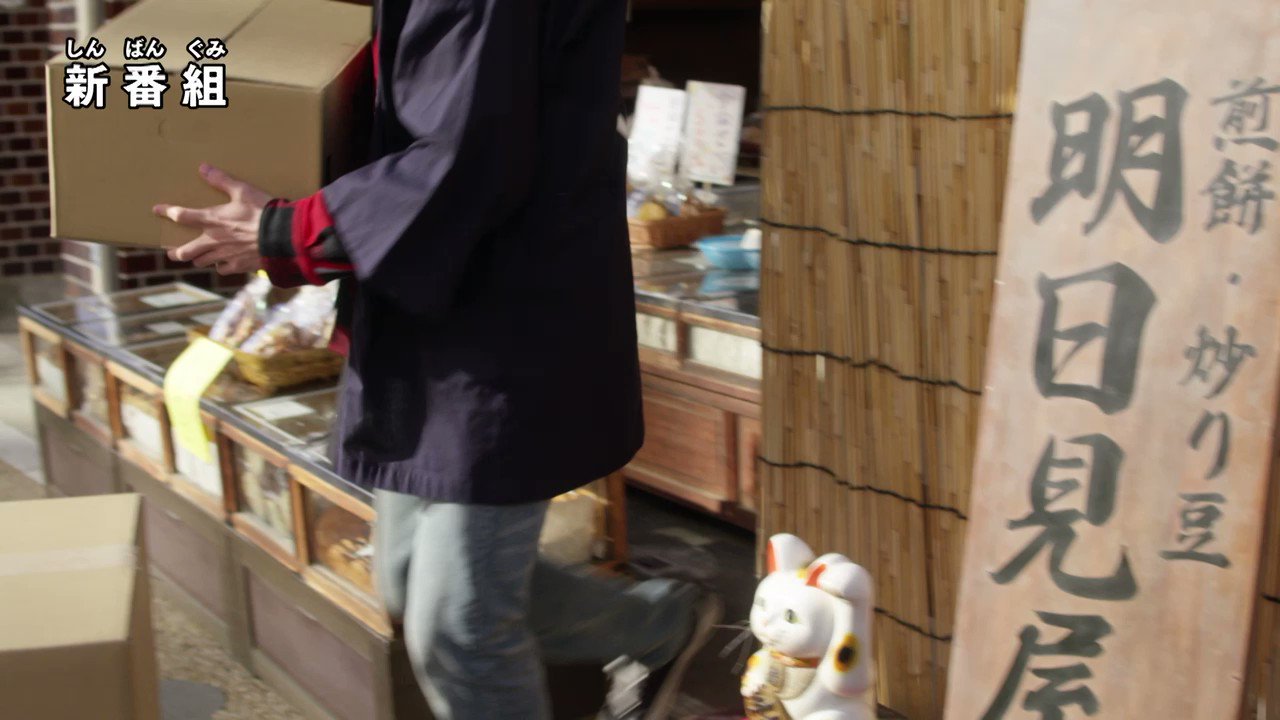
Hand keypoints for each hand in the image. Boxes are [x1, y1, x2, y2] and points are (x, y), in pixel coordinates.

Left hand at [154, 163, 271, 274]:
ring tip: (197, 258)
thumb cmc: (262, 212)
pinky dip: (220, 266)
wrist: (281, 237)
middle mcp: (213, 240)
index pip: (182, 216)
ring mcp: (225, 255)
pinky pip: (222, 269)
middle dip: (177, 252)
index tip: (157, 210)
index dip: (167, 212)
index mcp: (212, 220)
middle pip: (186, 251)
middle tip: (172, 252)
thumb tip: (203, 167)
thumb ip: (222, 180)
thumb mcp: (243, 191)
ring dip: (198, 259)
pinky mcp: (238, 266)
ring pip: (202, 262)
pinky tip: (223, 263)